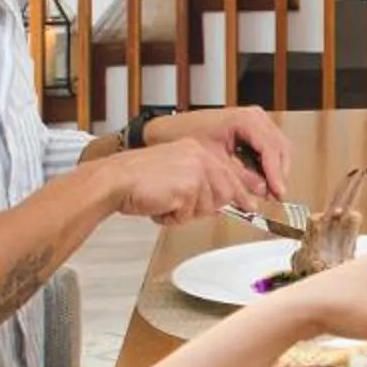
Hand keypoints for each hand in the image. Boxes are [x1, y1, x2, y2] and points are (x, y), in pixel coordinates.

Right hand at [104, 139, 259, 225]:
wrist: (114, 180)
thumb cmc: (137, 180)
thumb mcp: (176, 177)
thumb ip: (201, 186)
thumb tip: (222, 205)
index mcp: (197, 149)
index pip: (230, 174)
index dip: (241, 194)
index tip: (251, 206)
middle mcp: (199, 156)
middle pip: (225, 193)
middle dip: (205, 208)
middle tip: (180, 206)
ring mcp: (195, 171)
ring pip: (209, 207)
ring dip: (186, 213)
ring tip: (164, 202)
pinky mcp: (188, 187)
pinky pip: (190, 214)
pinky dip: (173, 217)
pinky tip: (158, 205)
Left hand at [145, 105, 290, 200]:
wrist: (168, 129)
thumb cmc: (184, 135)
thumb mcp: (214, 160)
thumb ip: (241, 176)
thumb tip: (261, 190)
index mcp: (245, 119)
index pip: (271, 149)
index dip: (276, 174)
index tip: (278, 191)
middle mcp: (254, 117)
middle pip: (280, 148)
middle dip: (278, 173)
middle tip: (275, 195)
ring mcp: (254, 121)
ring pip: (278, 148)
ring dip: (275, 170)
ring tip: (268, 191)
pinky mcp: (251, 129)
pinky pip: (268, 147)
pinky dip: (267, 164)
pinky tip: (261, 179)